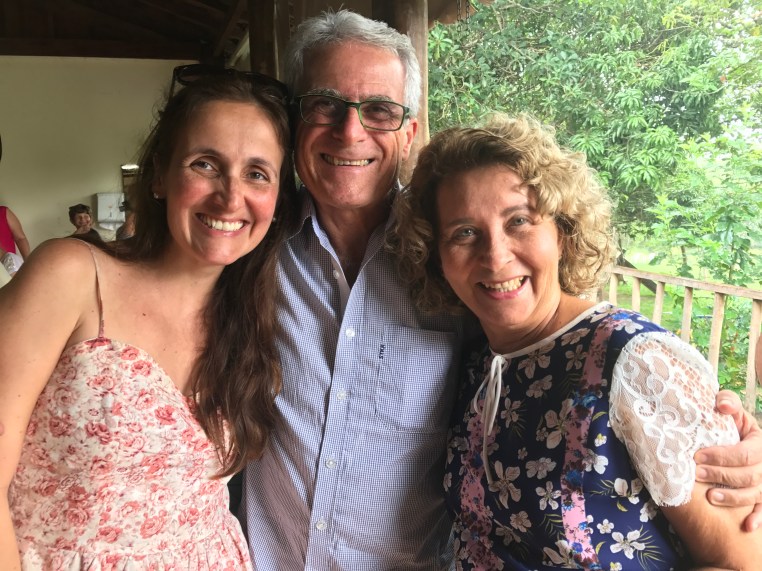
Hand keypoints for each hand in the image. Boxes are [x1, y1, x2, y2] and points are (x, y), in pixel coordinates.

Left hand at [694, 390, 761, 530]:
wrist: (739, 437)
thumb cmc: (731, 423)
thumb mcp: (732, 410)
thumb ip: (728, 402)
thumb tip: (722, 406)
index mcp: (759, 442)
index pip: (745, 454)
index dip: (722, 456)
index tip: (697, 456)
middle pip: (748, 475)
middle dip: (721, 476)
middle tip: (696, 474)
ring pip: (755, 494)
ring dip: (734, 498)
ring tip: (711, 498)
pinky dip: (758, 518)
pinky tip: (747, 527)